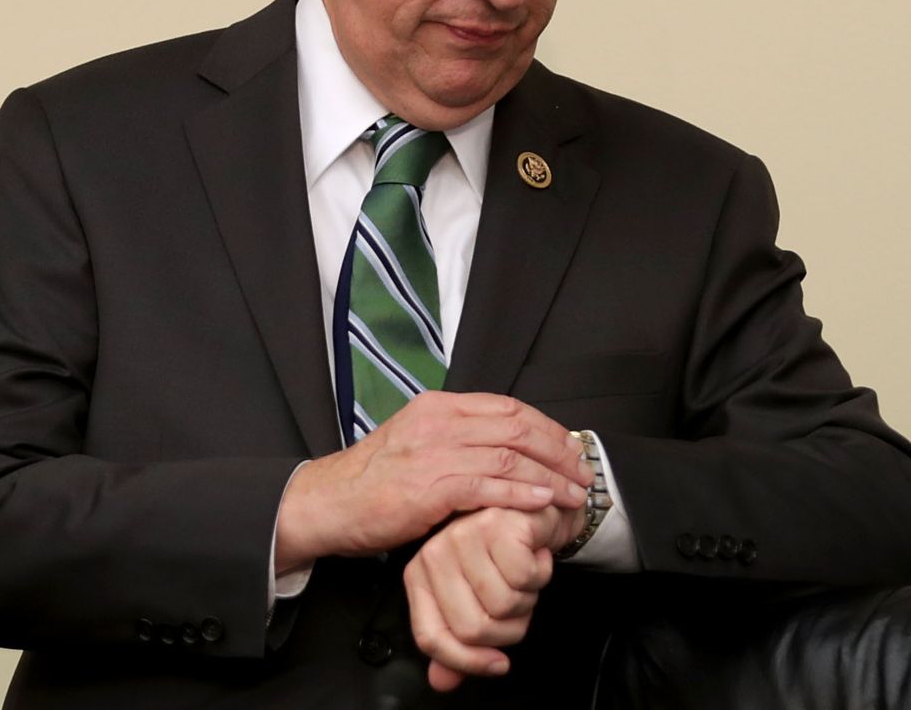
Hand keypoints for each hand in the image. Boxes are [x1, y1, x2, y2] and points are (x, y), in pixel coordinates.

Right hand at [275, 392, 590, 570]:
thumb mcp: (419, 443)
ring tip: (574, 494)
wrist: (327, 504)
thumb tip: (508, 450)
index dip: (547, 427)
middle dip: (558, 450)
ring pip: (511, 458)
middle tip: (582, 471)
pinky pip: (490, 487)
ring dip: (550, 477)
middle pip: (518, 427)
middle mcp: (441, 421)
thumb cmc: (375, 481)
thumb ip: (460, 439)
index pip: (509, 407)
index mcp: (440, 406)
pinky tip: (544, 502)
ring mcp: (435, 452)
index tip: (570, 447)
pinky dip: (523, 494)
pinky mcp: (430, 487)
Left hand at [405, 505, 586, 690]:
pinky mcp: (497, 525)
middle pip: (472, 629)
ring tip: (525, 575)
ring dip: (528, 598)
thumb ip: (457, 643)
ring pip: (503, 605)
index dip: (468, 661)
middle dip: (510, 628)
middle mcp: (434, 554)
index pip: (432, 637)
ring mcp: (463, 537)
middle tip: (518, 602)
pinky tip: (536, 554)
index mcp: (420, 576)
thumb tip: (442, 682)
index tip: (497, 664)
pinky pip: (524, 578)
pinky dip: (541, 573)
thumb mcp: (478, 602)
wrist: (537, 511)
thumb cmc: (506, 556)